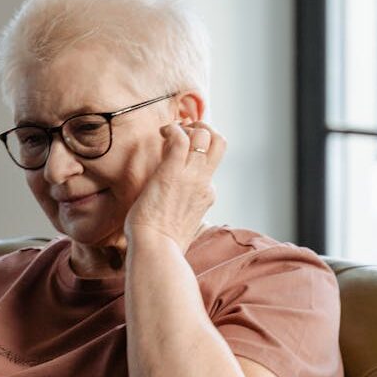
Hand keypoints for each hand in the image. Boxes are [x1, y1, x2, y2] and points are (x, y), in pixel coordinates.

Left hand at [124, 121, 225, 252]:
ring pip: (204, 136)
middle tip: (185, 130)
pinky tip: (162, 133)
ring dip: (188, 126)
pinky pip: (180, 139)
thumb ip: (185, 213)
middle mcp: (204, 182)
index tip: (184, 149)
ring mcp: (191, 176)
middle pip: (220, 143)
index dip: (199, 151)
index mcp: (207, 195)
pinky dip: (173, 129)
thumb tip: (179, 213)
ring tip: (170, 131)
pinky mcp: (172, 172)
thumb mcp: (183, 225)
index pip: (211, 165)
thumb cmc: (162, 243)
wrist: (157, 250)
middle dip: (205, 129)